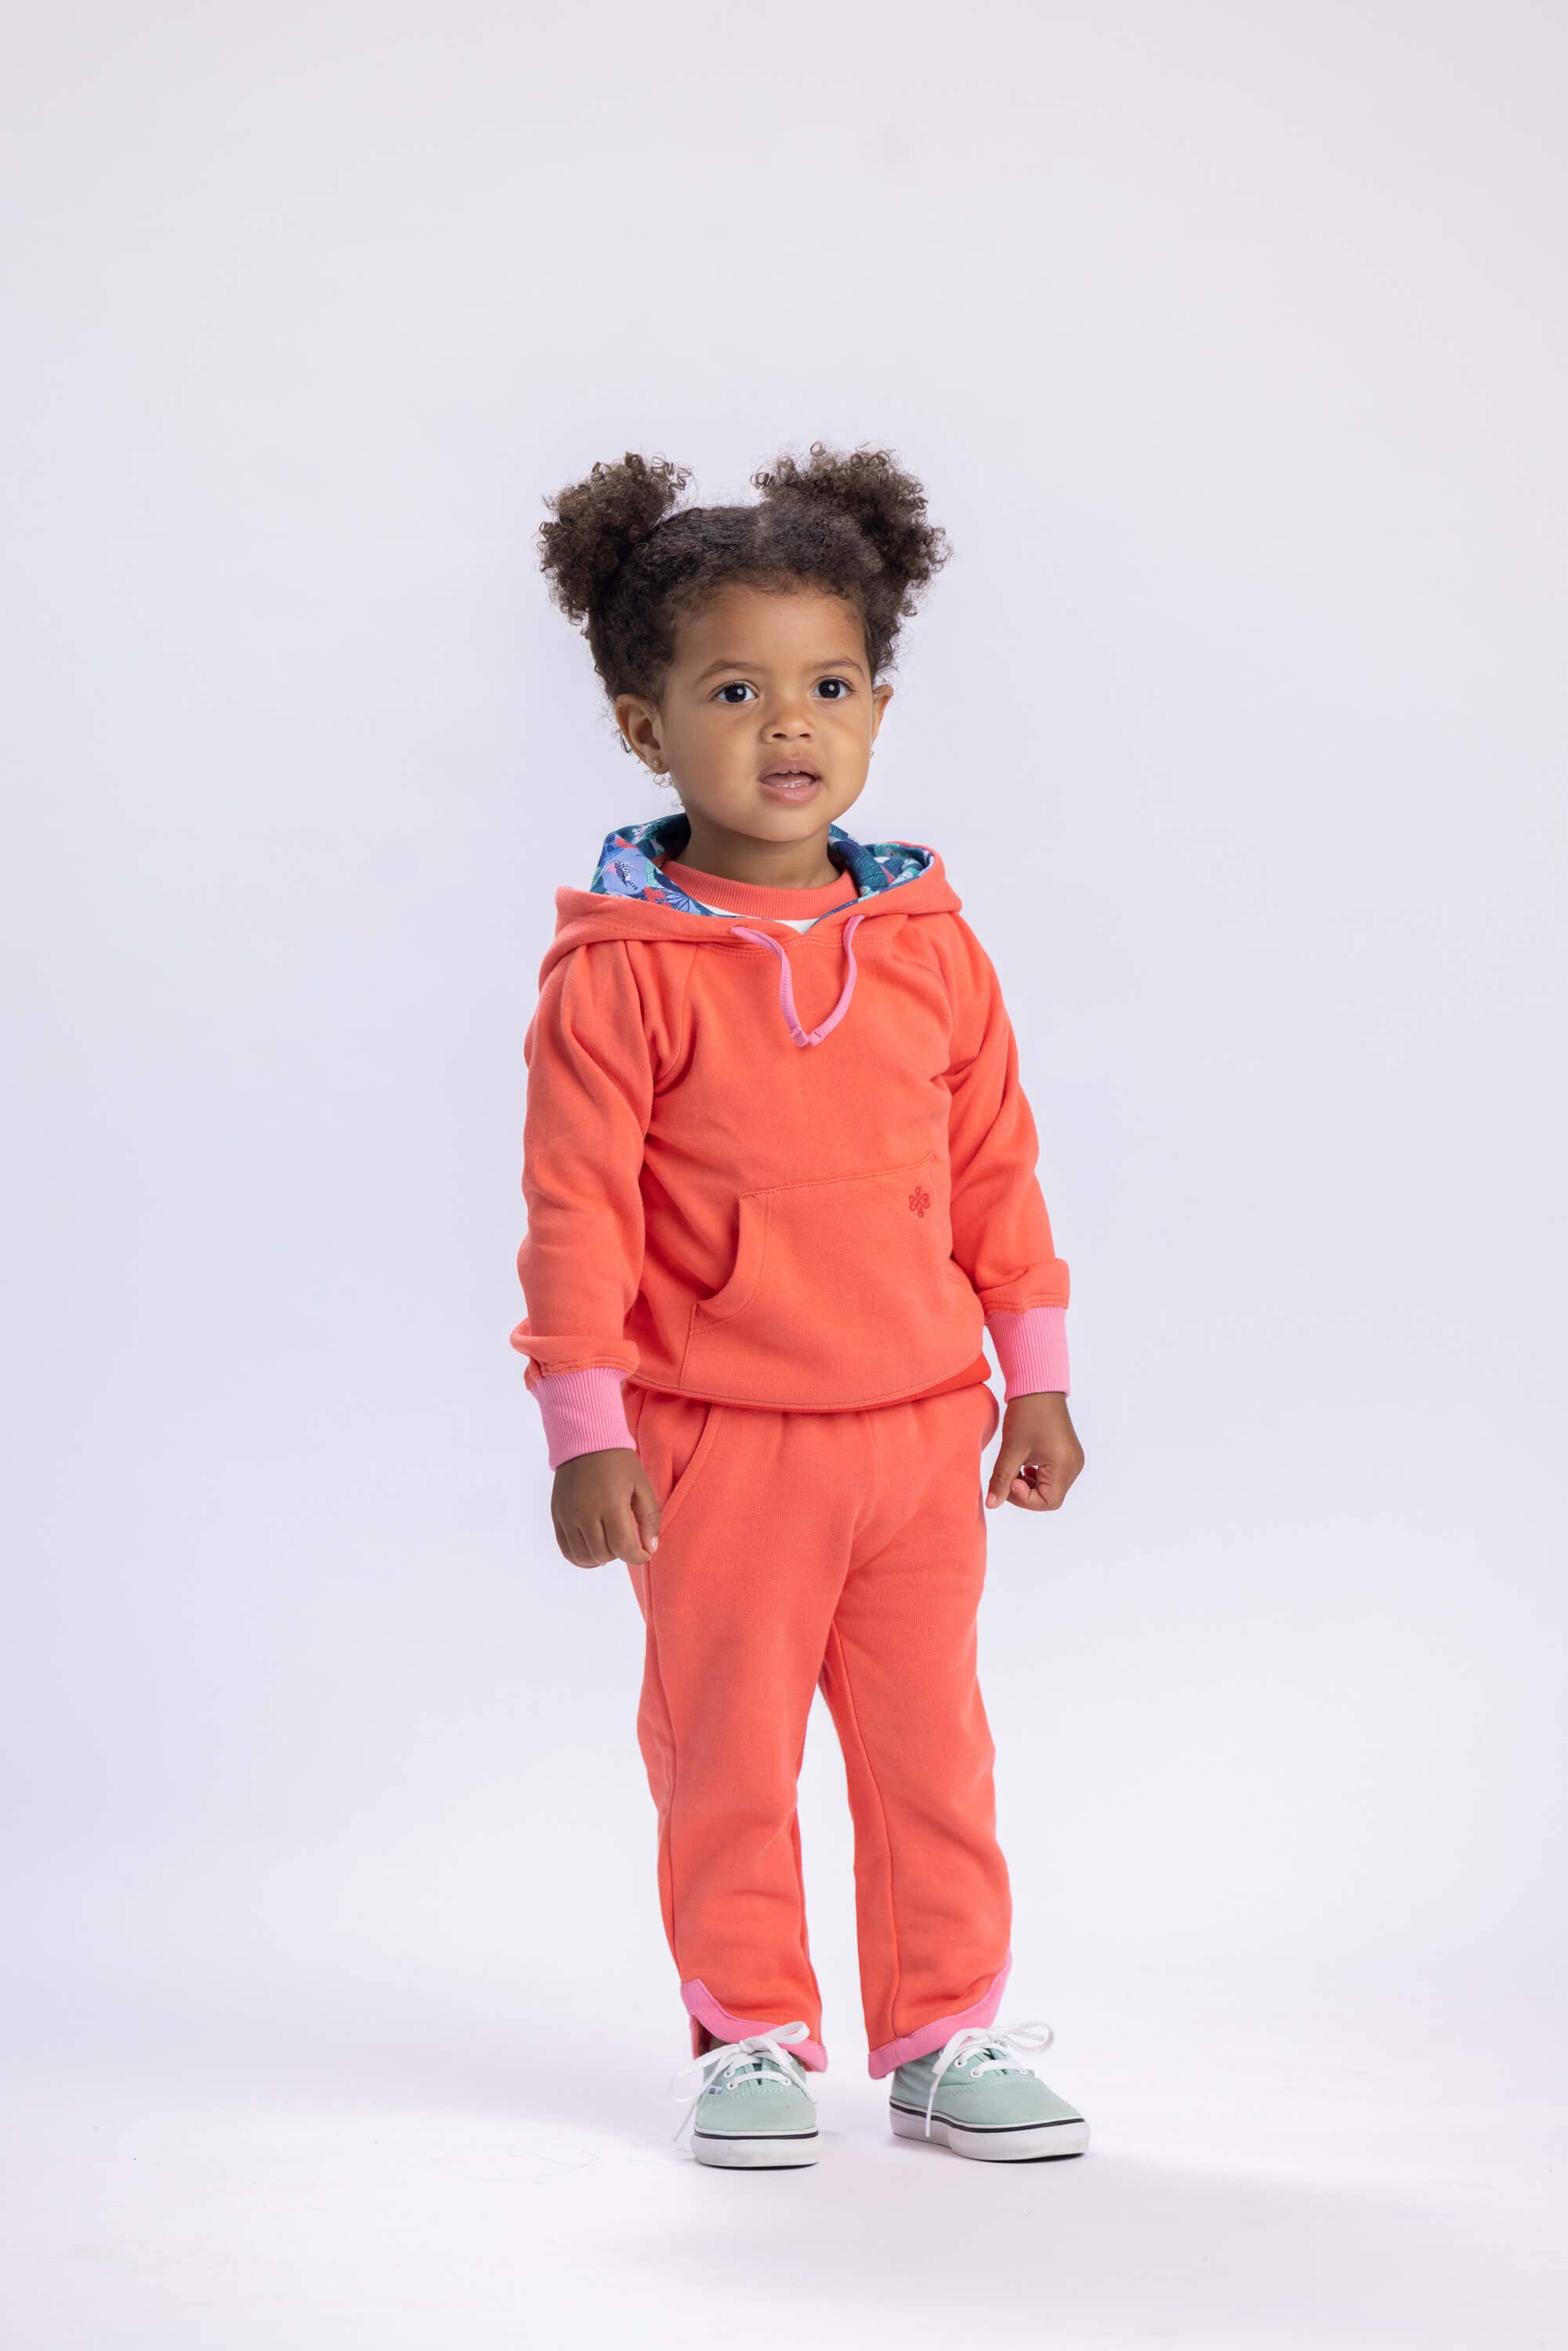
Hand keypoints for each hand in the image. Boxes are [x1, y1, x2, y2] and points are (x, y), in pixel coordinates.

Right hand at [552, 1447, 661, 1568]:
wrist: (585, 1441)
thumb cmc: (618, 1463)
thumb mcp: (642, 1485)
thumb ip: (649, 1518)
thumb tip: (650, 1549)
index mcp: (610, 1504)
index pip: (622, 1547)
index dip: (637, 1557)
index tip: (644, 1553)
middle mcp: (585, 1513)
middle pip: (603, 1554)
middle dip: (620, 1555)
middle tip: (627, 1542)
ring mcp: (568, 1516)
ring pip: (583, 1557)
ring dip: (601, 1558)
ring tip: (611, 1547)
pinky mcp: (557, 1516)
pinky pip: (566, 1549)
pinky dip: (581, 1558)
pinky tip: (593, 1552)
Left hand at [985, 1392, 1084, 1512]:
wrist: (1037, 1387)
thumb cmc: (1027, 1414)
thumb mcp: (1011, 1449)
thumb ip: (1001, 1479)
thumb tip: (992, 1504)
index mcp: (1064, 1465)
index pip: (1048, 1502)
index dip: (1025, 1499)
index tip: (1009, 1481)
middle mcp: (1073, 1466)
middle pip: (1049, 1497)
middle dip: (1025, 1493)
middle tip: (1007, 1476)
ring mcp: (1072, 1461)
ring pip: (1049, 1488)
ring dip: (1028, 1485)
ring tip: (1014, 1468)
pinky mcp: (1066, 1455)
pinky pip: (1051, 1476)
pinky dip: (1034, 1476)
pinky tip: (1022, 1464)